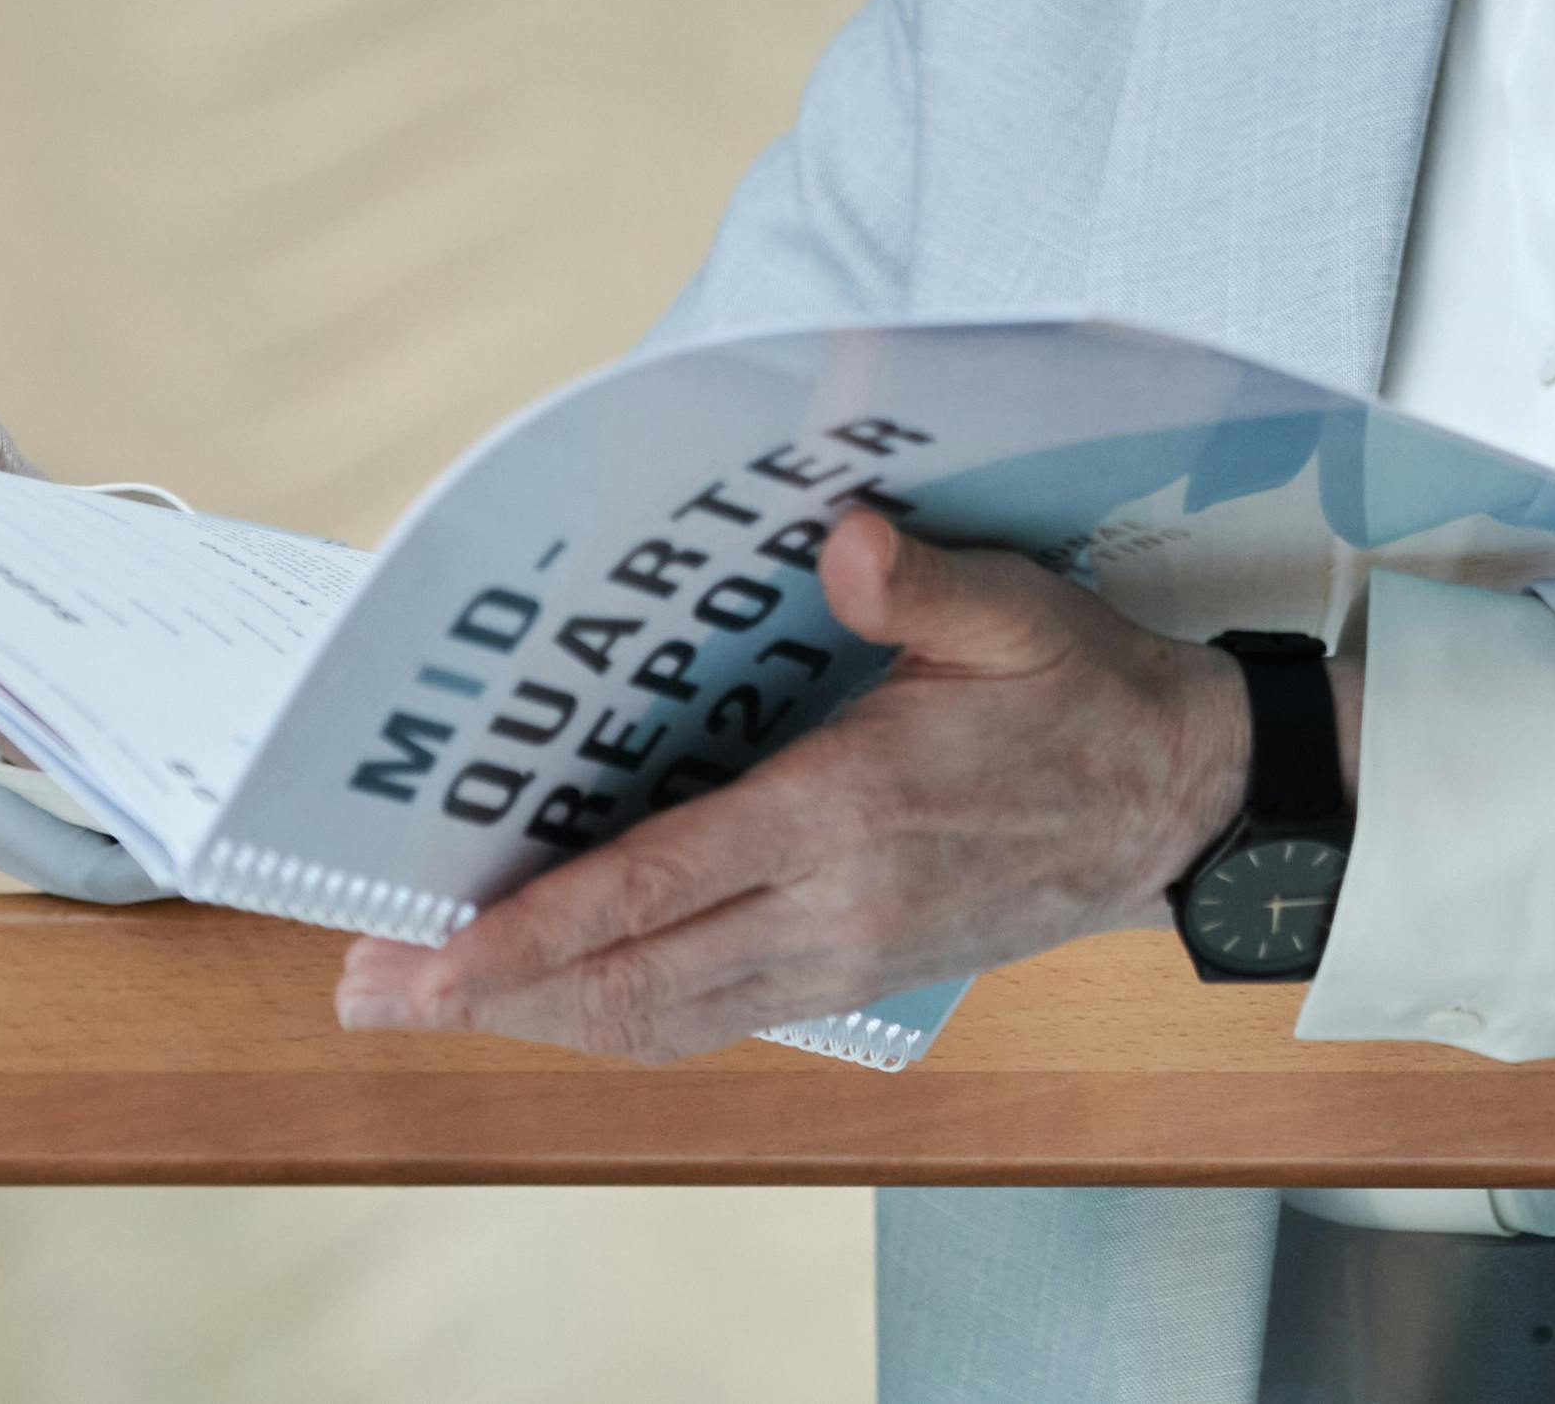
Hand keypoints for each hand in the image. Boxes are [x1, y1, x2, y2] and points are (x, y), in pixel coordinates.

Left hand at [334, 507, 1253, 1061]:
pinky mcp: (864, 978)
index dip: (524, 934)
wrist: (1182, 804)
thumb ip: (921, 580)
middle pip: (627, 983)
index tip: (422, 953)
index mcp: (849, 813)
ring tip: (444, 997)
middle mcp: (832, 907)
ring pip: (662, 1017)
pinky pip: (716, 1018)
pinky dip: (625, 1014)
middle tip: (371, 990)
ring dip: (544, 1015)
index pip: (652, 890)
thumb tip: (839, 535)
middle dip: (489, 994)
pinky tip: (572, 994)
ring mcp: (847, 957)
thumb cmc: (1090, 696)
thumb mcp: (1019, 611)